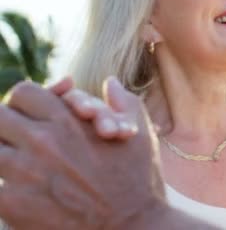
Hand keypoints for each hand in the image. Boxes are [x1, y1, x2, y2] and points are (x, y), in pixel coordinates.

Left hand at [0, 77, 165, 228]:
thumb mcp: (140, 134)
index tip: (32, 117)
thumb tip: (111, 83)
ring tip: (21, 168)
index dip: (27, 103)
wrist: (133, 228)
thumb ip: (124, 102)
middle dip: (9, 126)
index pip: (23, 93)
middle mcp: (41, 140)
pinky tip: (25, 194)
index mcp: (67, 119)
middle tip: (20, 141)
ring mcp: (24, 172)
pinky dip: (7, 188)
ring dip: (5, 156)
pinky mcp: (12, 203)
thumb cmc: (139, 181)